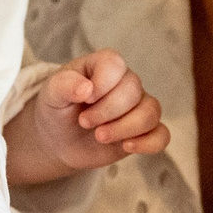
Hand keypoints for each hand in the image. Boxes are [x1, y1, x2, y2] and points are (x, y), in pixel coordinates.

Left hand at [4, 49, 167, 185]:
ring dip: (124, 128)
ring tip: (99, 137)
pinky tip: (126, 147)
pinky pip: (161, 135)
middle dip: (107, 111)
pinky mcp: (143, 132)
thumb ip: (64, 85)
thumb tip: (86, 88)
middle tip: (84, 122)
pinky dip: (149, 143)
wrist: (58, 139)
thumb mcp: (51, 94)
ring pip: (150, 112)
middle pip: (133, 91)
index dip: (101, 84)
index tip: (83, 100)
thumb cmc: (57, 109)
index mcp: (103, 66)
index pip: (115, 64)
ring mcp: (137, 107)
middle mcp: (126, 83)